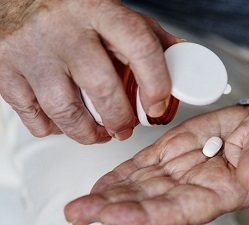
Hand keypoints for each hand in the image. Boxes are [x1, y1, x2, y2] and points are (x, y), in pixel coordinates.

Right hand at [0, 0, 177, 142]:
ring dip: (88, 133)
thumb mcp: (111, 12)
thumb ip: (145, 34)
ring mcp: (31, 51)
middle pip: (101, 88)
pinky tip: (65, 122)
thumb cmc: (68, 8)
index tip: (157, 107)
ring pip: (65, 111)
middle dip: (119, 120)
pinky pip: (34, 118)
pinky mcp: (6, 70)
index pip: (139, 47)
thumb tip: (177, 58)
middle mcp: (63, 29)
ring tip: (98, 132)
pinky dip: (54, 129)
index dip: (156, 84)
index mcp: (97, 10)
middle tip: (125, 128)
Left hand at [64, 101, 248, 224]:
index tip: (114, 216)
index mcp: (218, 191)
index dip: (145, 215)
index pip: (175, 210)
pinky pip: (144, 164)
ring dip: (108, 193)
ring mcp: (181, 168)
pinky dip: (122, 173)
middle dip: (111, 208)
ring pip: (138, 185)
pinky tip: (103, 183)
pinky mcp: (174, 149)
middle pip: (146, 202)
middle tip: (79, 212)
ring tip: (81, 202)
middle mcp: (193, 185)